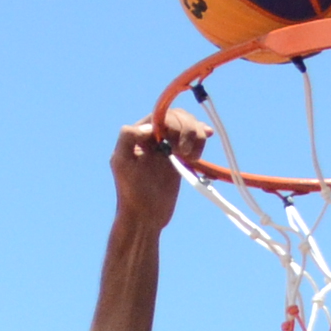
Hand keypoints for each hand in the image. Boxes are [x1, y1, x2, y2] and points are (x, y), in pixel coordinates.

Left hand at [115, 109, 209, 225]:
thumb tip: (149, 126)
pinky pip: (195, 139)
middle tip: (183, 154)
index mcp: (140, 133)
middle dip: (187, 130)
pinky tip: (208, 135)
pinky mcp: (181, 157)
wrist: (145, 215)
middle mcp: (155, 136)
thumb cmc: (130, 191)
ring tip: (191, 157)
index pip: (162, 115)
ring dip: (196, 135)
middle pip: (179, 117)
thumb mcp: (121, 162)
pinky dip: (203, 136)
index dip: (174, 124)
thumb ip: (127, 138)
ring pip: (190, 125)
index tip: (174, 146)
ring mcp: (170, 146)